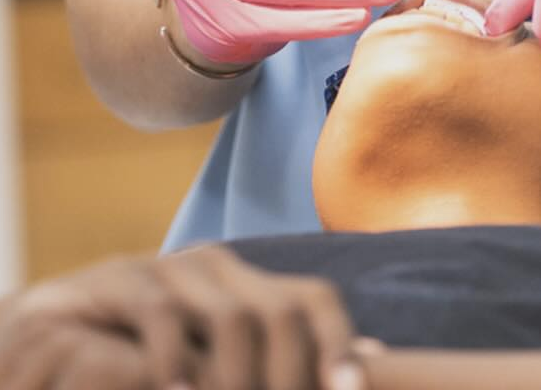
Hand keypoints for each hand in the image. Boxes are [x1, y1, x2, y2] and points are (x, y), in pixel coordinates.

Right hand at [0, 244, 361, 389]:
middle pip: (282, 311)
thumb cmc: (146, 360)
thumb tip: (379, 358)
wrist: (55, 336)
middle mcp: (217, 267)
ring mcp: (169, 267)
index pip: (313, 300)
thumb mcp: (213, 366)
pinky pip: (159, 313)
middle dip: (290, 375)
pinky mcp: (120, 278)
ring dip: (239, 379)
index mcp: (247, 284)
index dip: (339, 344)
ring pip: (230, 316)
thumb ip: (276, 362)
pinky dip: (173, 363)